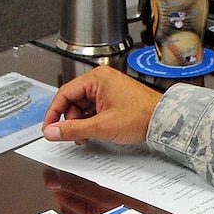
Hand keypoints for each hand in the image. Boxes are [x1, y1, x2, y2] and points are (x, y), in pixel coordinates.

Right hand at [41, 66, 162, 145]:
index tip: (49, 128)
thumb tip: (52, 131)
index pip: (64, 93)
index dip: (53, 113)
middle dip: (70, 120)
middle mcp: (101, 80)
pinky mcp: (113, 97)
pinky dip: (90, 121)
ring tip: (87, 135)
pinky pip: (93, 108)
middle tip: (71, 135)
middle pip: (72, 100)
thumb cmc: (141, 116)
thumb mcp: (101, 126)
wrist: (164, 120)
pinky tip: (94, 131)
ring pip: (82, 106)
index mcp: (96, 78)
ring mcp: (107, 88)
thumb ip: (72, 129)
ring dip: (80, 122)